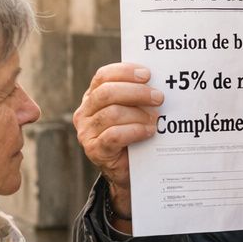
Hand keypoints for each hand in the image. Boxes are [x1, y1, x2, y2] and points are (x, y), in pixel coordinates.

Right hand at [73, 63, 163, 217]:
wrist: (127, 169)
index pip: (103, 76)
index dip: (125, 72)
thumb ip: (135, 96)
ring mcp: (86, 132)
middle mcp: (84, 112)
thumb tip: (158, 81)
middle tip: (158, 97)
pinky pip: (114, 136)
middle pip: (107, 93)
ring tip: (156, 119)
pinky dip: (135, 131)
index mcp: (92, 97)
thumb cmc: (132, 134)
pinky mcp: (94, 150)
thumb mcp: (132, 110)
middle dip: (136, 92)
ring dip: (139, 114)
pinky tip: (149, 131)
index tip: (147, 74)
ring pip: (112, 114)